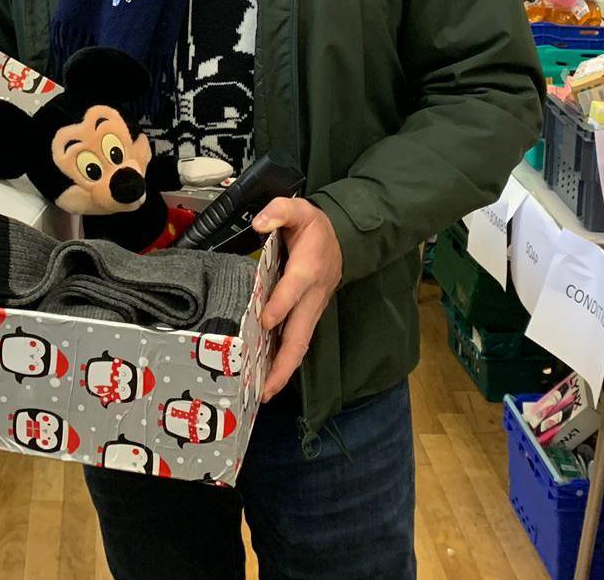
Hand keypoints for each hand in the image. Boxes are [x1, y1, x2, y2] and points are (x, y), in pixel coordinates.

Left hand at [254, 196, 342, 401]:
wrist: (343, 239)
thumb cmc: (315, 227)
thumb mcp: (299, 209)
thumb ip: (279, 211)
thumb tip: (260, 222)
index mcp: (308, 270)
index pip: (295, 289)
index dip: (281, 304)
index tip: (265, 320)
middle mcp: (312, 296)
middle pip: (300, 335)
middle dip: (283, 362)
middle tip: (264, 387)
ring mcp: (312, 310)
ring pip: (300, 345)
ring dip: (283, 371)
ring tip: (262, 394)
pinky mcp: (308, 317)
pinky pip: (296, 342)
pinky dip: (283, 363)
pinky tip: (266, 378)